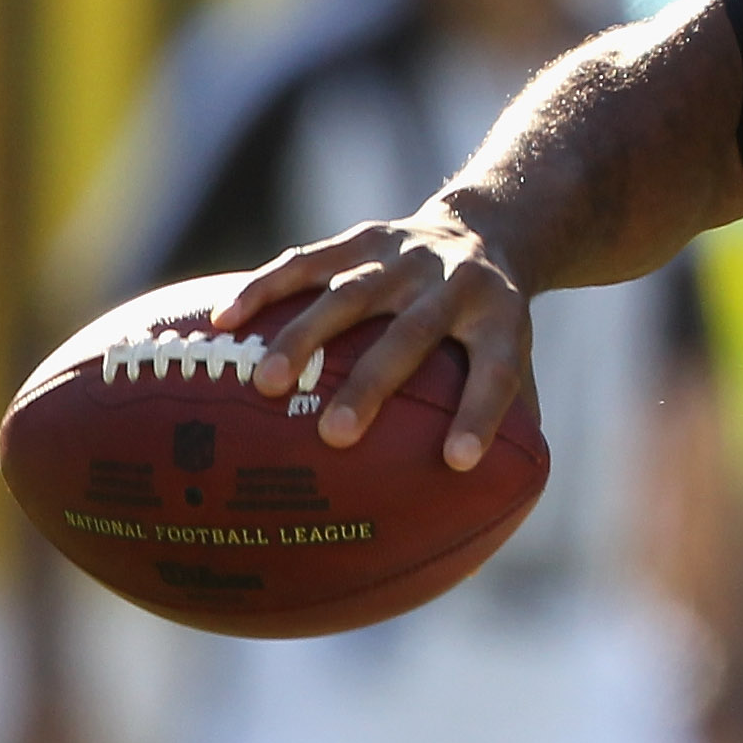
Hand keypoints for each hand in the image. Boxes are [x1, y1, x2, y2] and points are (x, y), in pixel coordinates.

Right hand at [216, 198, 534, 470]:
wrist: (485, 229)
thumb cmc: (489, 326)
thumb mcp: (519, 359)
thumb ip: (511, 424)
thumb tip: (492, 512)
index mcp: (501, 320)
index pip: (496, 371)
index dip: (479, 415)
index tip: (457, 462)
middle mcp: (455, 284)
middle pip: (413, 334)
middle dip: (373, 383)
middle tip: (335, 436)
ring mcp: (405, 257)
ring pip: (352, 294)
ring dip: (307, 336)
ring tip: (267, 385)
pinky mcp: (362, 239)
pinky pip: (309, 261)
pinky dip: (265, 289)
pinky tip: (224, 322)